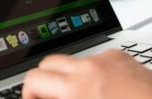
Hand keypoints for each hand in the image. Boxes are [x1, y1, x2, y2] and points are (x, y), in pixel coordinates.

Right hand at [22, 49, 151, 98]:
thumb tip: (47, 98)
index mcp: (77, 88)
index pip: (34, 79)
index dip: (28, 93)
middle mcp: (90, 67)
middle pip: (47, 63)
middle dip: (45, 82)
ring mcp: (108, 59)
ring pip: (73, 60)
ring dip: (69, 77)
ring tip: (81, 96)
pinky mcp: (123, 56)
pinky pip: (97, 58)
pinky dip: (93, 72)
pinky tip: (105, 90)